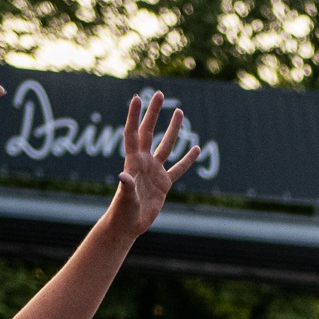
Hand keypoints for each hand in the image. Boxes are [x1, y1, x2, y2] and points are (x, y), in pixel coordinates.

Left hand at [108, 92, 201, 237]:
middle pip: (149, 132)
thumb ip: (126, 187)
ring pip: (166, 146)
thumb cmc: (123, 212)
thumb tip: (123, 176)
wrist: (128, 225)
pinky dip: (187, 160)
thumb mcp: (125, 199)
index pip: (133, 133)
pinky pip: (178, 169)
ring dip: (173, 129)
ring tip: (180, 112)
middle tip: (159, 94)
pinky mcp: (164, 184)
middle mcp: (143, 162)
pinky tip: (196, 149)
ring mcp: (154, 171)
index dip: (134, 116)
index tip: (137, 98)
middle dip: (154, 113)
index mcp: (133, 162)